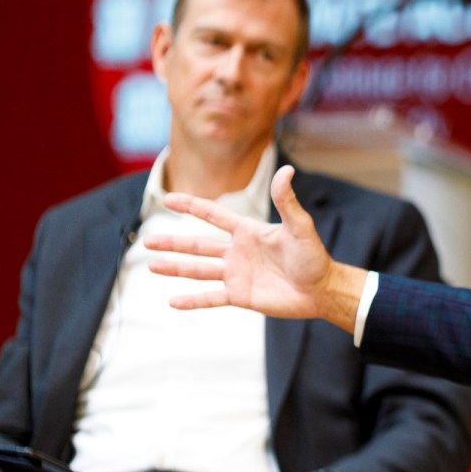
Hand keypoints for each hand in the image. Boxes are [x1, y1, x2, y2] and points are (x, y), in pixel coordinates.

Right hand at [144, 165, 366, 332]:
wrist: (322, 289)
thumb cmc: (314, 257)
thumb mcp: (300, 227)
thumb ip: (287, 201)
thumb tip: (286, 170)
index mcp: (248, 231)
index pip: (214, 215)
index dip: (191, 206)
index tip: (168, 199)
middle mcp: (238, 252)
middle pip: (198, 245)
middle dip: (173, 242)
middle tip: (147, 239)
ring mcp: (237, 274)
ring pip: (199, 270)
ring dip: (175, 268)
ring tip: (151, 265)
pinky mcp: (240, 296)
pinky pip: (211, 298)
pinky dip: (193, 300)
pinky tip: (172, 301)